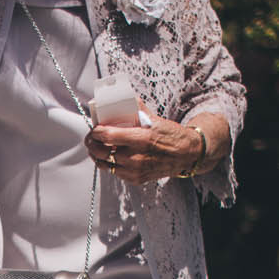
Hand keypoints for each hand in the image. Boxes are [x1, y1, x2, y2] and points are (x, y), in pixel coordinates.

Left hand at [83, 108, 207, 187]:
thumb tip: (124, 99)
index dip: (96, 131)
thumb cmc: (172, 136)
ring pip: (105, 165)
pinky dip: (110, 164)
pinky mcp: (136, 179)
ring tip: (97, 147)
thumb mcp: (156, 119)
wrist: (186, 155)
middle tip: (91, 137)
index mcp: (141, 139)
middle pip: (101, 152)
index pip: (107, 136)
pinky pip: (115, 172)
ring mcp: (135, 171)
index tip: (95, 128)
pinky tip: (111, 156)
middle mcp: (136, 158)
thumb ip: (137, 109)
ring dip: (97, 155)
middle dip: (92, 143)